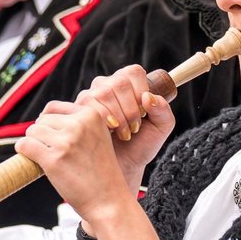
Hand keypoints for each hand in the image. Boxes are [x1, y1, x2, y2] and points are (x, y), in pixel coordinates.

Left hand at [15, 69, 175, 217]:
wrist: (108, 201)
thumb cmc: (101, 172)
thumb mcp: (98, 138)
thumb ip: (78, 123)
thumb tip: (42, 117)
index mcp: (92, 115)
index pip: (53, 107)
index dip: (48, 123)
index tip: (54, 138)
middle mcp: (80, 124)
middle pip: (42, 120)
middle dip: (42, 135)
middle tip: (55, 153)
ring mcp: (67, 141)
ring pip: (32, 132)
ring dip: (34, 144)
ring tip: (48, 159)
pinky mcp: (53, 159)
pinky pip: (25, 145)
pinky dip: (24, 152)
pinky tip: (34, 161)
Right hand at [76, 66, 175, 190]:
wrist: (122, 166)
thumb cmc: (141, 145)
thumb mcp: (161, 128)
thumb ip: (163, 110)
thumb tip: (148, 97)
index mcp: (129, 82)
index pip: (134, 73)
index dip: (140, 91)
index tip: (144, 113)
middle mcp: (108, 84)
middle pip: (119, 82)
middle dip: (130, 108)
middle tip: (134, 128)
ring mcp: (91, 95)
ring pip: (103, 94)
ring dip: (117, 117)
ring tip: (124, 133)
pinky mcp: (77, 109)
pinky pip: (88, 107)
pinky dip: (103, 122)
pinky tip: (108, 133)